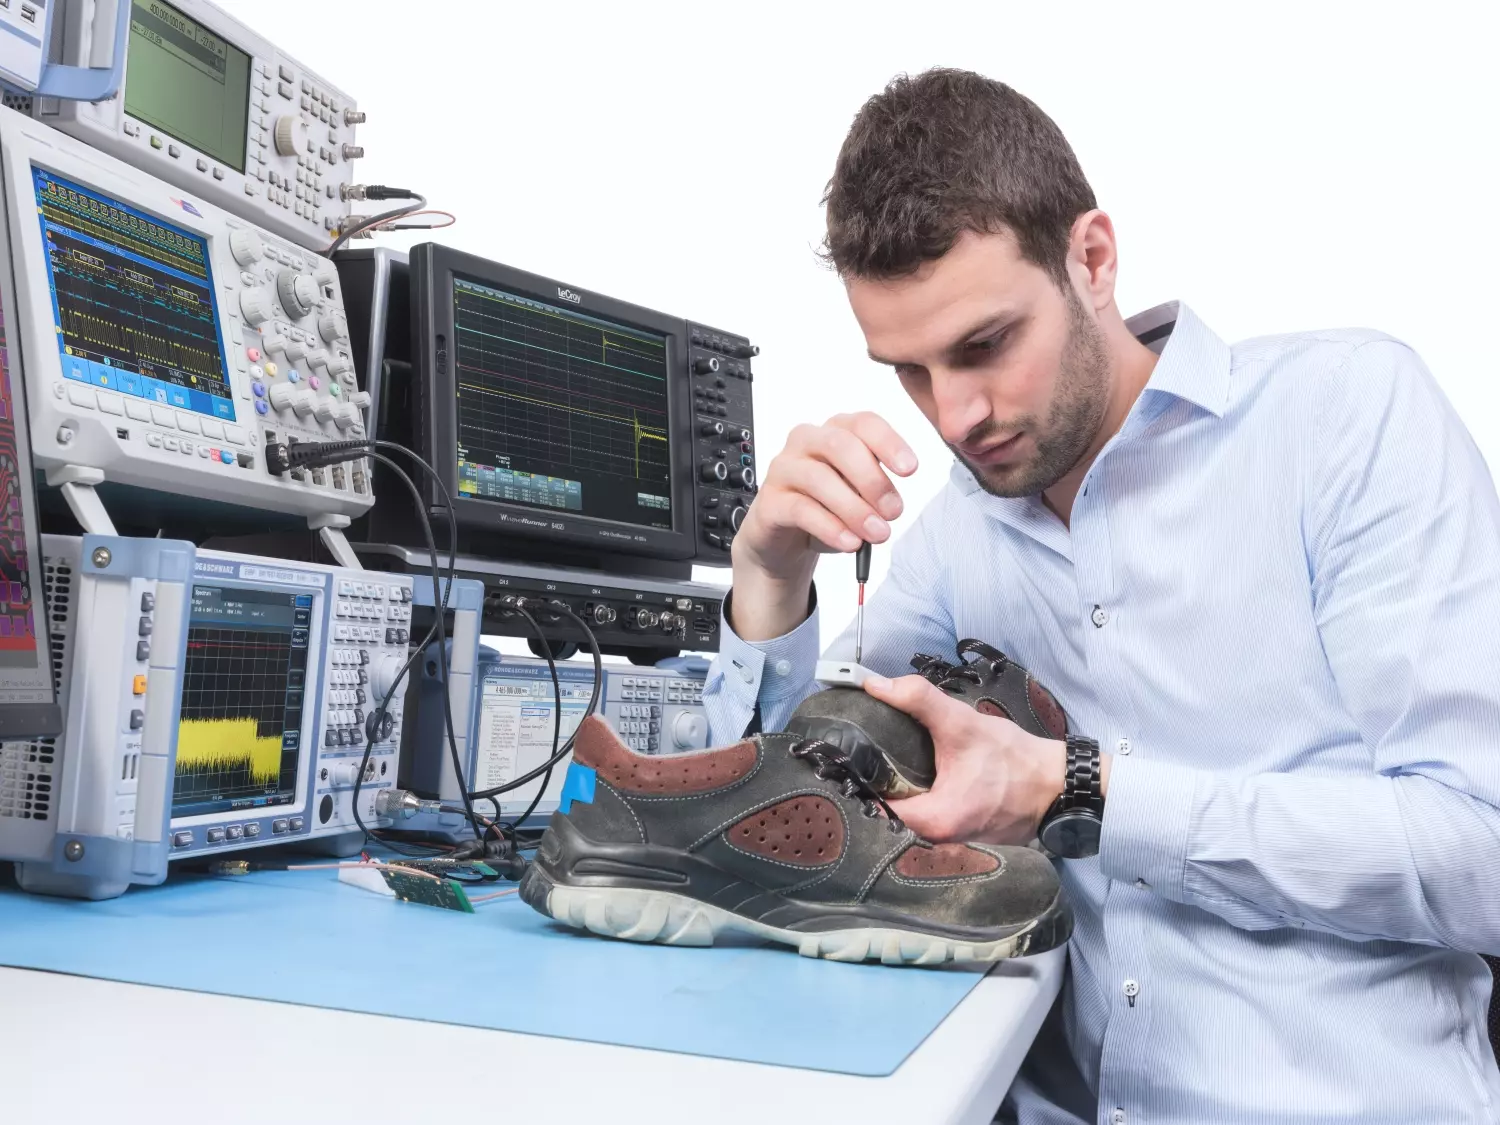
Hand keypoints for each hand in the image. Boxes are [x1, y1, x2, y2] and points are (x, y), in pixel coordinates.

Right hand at [730, 413, 916, 640]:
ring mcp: (784, 469)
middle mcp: (806, 442)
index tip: (910, 468)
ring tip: (876, 534)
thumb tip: (892, 504)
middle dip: (872, 479)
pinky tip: (850, 542)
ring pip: (819, 478)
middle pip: (840, 445)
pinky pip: (800, 509)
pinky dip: (830, 527)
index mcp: (836, 432)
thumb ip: (875, 491)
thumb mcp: (859, 497)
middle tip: (893, 510)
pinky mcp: (769, 501)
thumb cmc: (826, 510)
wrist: (785, 542)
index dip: (888, 442)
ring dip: (854, 508)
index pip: (863, 423)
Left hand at [863, 673, 1067, 844]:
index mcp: (934, 823)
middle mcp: (939, 843)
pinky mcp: (963, 839)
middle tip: (860, 762)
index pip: (874, 812)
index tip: (843, 765)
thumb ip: (917, 701)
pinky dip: (920, 805)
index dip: (855, 787)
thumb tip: (875, 685)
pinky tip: (912, 783)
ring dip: (897, 798)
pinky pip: (929, 824)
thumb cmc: (1013, 759)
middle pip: (888, 819)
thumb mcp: (961, 723)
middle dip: (874, 791)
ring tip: (881, 770)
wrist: (1057, 784)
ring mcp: (952, 845)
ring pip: (909, 824)